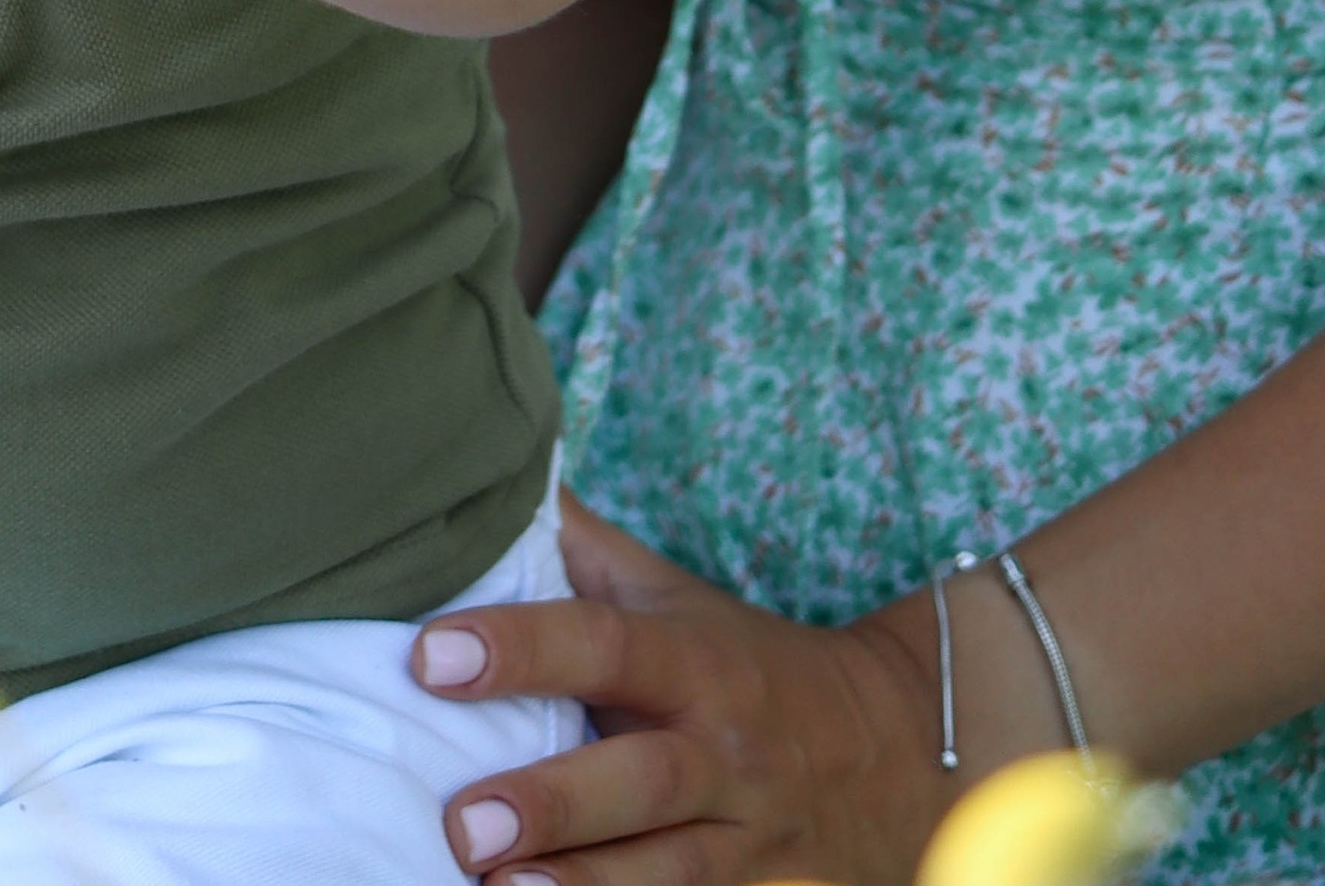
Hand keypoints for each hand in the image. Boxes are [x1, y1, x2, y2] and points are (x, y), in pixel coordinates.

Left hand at [413, 495, 940, 885]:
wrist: (892, 742)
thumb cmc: (739, 656)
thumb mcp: (669, 592)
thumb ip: (578, 546)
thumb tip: (488, 476)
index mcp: (693, 659)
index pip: (603, 645)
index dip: (521, 648)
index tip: (432, 658)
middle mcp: (723, 749)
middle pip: (642, 778)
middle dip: (552, 803)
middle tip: (462, 823)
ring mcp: (745, 834)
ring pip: (669, 871)